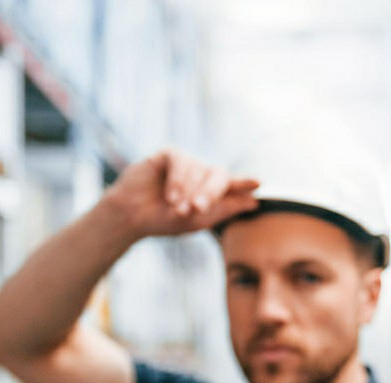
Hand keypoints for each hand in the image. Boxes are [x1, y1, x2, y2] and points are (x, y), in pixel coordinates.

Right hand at [102, 150, 259, 237]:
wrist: (131, 216)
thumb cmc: (163, 221)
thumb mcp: (197, 220)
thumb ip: (225, 209)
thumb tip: (254, 202)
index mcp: (211, 191)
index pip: (233, 184)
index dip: (245, 182)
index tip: (258, 182)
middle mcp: (202, 173)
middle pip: (219, 176)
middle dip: (210, 194)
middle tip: (197, 208)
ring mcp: (187, 162)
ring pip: (198, 169)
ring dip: (187, 191)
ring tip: (175, 208)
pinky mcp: (169, 154)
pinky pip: (181, 160)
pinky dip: (176, 180)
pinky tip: (169, 196)